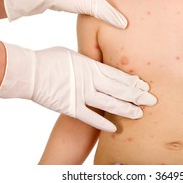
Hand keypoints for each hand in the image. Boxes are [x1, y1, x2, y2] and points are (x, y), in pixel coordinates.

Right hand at [0, 43, 156, 131]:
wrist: (30, 72)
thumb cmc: (50, 59)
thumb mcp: (74, 55)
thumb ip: (89, 61)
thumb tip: (98, 62)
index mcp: (92, 65)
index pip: (118, 75)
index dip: (133, 81)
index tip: (145, 85)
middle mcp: (90, 80)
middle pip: (119, 89)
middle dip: (137, 96)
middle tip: (152, 101)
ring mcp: (81, 94)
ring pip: (110, 104)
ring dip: (125, 109)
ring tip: (139, 114)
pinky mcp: (71, 107)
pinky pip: (90, 117)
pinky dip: (103, 123)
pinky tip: (115, 128)